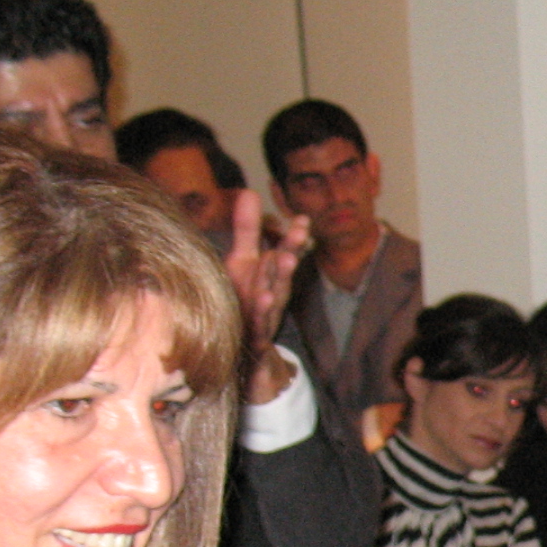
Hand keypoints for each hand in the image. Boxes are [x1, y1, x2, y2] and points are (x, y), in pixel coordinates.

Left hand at [225, 189, 308, 404]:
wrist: (247, 355)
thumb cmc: (245, 302)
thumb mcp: (243, 263)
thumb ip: (248, 230)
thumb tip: (250, 191)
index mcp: (270, 276)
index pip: (283, 253)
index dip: (293, 238)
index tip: (302, 220)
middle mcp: (272, 295)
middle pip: (282, 272)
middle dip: (290, 251)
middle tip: (299, 233)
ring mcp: (265, 317)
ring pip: (275, 296)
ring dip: (280, 279)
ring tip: (285, 260)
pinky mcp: (254, 338)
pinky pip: (259, 325)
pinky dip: (263, 313)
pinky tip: (263, 300)